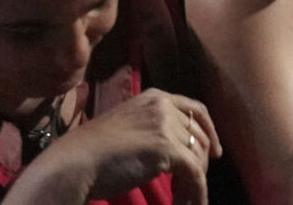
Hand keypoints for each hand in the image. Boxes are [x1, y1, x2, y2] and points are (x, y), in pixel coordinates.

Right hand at [35, 89, 219, 204]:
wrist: (77, 161)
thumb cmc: (94, 151)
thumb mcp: (128, 127)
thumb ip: (152, 129)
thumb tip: (177, 150)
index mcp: (154, 97)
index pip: (196, 110)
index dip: (209, 132)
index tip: (215, 153)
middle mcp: (163, 106)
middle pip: (200, 136)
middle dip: (201, 164)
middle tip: (193, 188)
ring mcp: (165, 125)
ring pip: (198, 158)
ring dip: (196, 184)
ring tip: (186, 201)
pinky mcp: (167, 148)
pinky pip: (195, 175)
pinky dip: (197, 193)